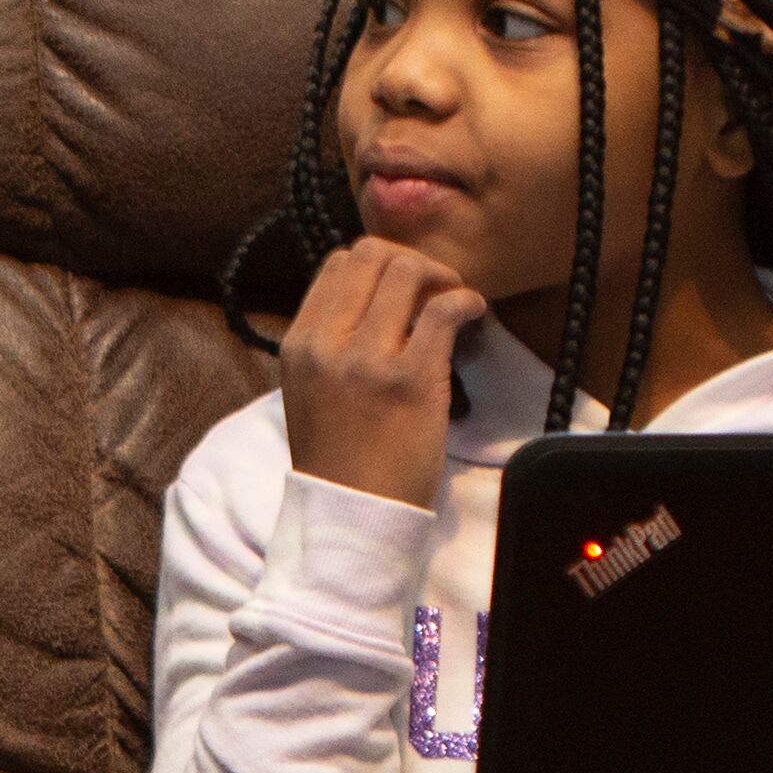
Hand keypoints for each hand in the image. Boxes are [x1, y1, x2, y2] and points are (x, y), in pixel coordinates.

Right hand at [277, 239, 485, 512]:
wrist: (353, 515)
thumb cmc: (340, 461)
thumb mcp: (311, 391)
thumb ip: (331, 344)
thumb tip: (373, 302)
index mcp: (299, 344)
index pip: (337, 266)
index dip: (378, 266)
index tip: (403, 292)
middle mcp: (327, 344)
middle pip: (371, 256)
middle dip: (411, 262)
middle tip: (436, 290)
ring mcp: (368, 359)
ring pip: (406, 271)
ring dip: (441, 276)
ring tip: (455, 302)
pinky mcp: (411, 380)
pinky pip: (444, 310)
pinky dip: (466, 300)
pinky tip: (473, 315)